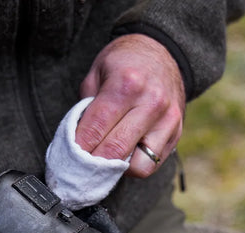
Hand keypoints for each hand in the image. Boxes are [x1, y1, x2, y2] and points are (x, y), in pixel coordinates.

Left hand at [76, 34, 185, 177]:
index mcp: (126, 84)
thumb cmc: (125, 63)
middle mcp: (151, 103)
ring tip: (108, 157)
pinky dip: (136, 165)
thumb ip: (87, 108)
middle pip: (115, 150)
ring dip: (119, 167)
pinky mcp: (177, 132)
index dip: (78, 149)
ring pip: (138, 166)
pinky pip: (153, 164)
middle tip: (81, 166)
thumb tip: (78, 143)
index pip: (95, 129)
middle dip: (94, 164)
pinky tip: (126, 153)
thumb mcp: (98, 73)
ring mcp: (168, 120)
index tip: (68, 159)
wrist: (163, 52)